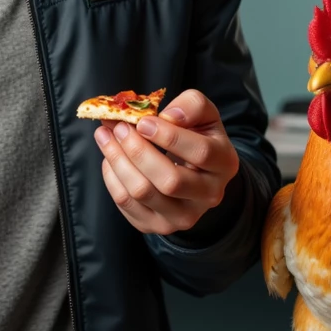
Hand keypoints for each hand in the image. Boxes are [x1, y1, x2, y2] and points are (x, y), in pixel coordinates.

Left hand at [93, 89, 239, 236]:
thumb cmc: (197, 137)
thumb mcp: (203, 114)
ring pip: (143, 193)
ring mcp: (183, 216)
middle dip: (138, 151)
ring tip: (105, 136)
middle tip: (119, 128)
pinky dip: (112, 178)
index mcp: (224, 164)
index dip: (169, 136)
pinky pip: (127, 204)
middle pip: (170, 180)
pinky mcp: (157, 225)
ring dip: (118, 161)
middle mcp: (209, 196)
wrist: (196, 174)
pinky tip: (110, 158)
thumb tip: (168, 116)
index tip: (143, 121)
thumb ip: (192, 105)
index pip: (201, 153)